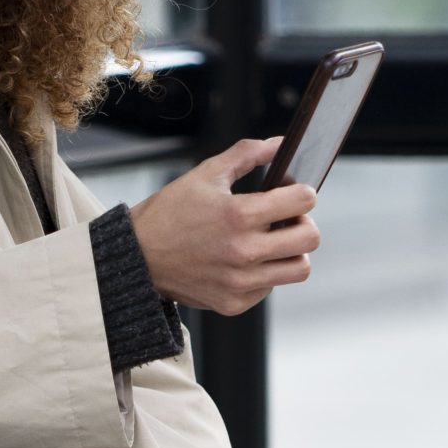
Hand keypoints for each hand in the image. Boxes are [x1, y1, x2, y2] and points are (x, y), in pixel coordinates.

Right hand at [127, 138, 320, 316]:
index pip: (304, 201)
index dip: (302, 192)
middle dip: (303, 222)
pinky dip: (265, 273)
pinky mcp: (234, 303)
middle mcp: (244, 252)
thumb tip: (279, 145)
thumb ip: (246, 154)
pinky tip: (244, 261)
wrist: (137, 256)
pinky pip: (270, 287)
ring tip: (270, 242)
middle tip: (286, 219)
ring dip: (291, 252)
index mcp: (239, 215)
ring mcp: (240, 282)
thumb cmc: (169, 213)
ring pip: (299, 269)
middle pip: (310, 238)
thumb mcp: (205, 174)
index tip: (291, 193)